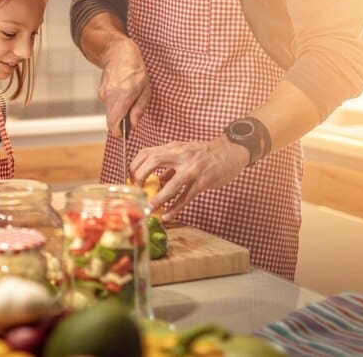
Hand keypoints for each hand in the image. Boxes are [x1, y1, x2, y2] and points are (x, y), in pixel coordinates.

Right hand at [98, 38, 150, 136]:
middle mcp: (110, 96)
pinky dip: (115, 104)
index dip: (119, 132)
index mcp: (124, 95)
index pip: (114, 122)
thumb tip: (133, 125)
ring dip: (119, 112)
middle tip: (131, 117)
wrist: (118, 53)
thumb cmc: (136, 70)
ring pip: (110, 112)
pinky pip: (108, 105)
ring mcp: (103, 94)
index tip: (125, 134)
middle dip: (121, 123)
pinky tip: (122, 93)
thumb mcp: (146, 89)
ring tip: (129, 99)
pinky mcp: (100, 92)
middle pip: (111, 120)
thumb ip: (139, 109)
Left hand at [129, 136, 247, 216]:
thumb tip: (155, 181)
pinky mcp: (203, 181)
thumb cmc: (206, 153)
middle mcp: (181, 155)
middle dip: (140, 176)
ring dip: (158, 198)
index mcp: (174, 147)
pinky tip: (168, 215)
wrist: (232, 150)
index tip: (131, 177)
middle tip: (137, 191)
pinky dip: (176, 207)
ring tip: (149, 208)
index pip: (147, 152)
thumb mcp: (185, 152)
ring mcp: (193, 169)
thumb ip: (170, 164)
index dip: (135, 165)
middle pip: (153, 161)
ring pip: (171, 184)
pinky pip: (187, 196)